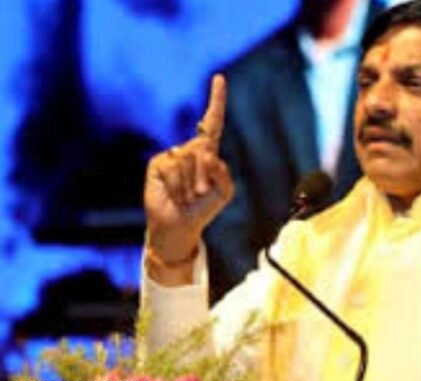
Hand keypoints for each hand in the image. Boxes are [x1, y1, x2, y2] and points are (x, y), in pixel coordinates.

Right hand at [144, 74, 233, 265]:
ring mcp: (172, 155)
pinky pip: (173, 167)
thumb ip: (221, 171)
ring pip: (188, 160)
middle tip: (200, 193)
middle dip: (205, 175)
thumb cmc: (204, 208)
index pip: (212, 122)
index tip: (219, 78)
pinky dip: (178, 185)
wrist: (180, 225)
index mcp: (208, 152)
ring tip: (187, 196)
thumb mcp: (224, 191)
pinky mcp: (157, 163)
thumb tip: (204, 154)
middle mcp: (189, 149)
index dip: (216, 100)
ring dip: (191, 184)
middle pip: (203, 149)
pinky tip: (175, 195)